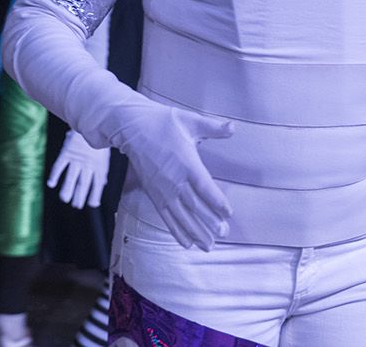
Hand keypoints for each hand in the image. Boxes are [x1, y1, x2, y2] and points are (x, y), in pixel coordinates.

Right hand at [48, 129, 110, 207]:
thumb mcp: (103, 156)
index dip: (95, 194)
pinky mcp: (67, 151)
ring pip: (71, 176)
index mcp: (99, 164)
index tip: (92, 204)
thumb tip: (101, 185)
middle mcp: (88, 163)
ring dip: (67, 188)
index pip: (97, 183)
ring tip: (65, 199)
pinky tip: (51, 184)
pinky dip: (55, 174)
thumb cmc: (98, 143)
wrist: (93, 121)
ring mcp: (77, 157)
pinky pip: (60, 164)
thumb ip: (101, 171)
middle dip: (80, 195)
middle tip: (76, 206)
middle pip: (84, 182)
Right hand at [107, 103, 233, 250]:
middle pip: (195, 207)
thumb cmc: (162, 122)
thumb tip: (233, 128)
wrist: (132, 128)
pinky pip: (167, 217)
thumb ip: (213, 127)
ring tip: (208, 246)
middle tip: (223, 234)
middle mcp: (175, 181)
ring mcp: (163, 190)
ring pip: (181, 217)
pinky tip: (186, 243)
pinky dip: (177, 231)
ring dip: (195, 232)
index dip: (217, 202)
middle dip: (209, 223)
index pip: (205, 188)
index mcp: (187, 163)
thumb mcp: (189, 120)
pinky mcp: (154, 194)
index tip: (228, 213)